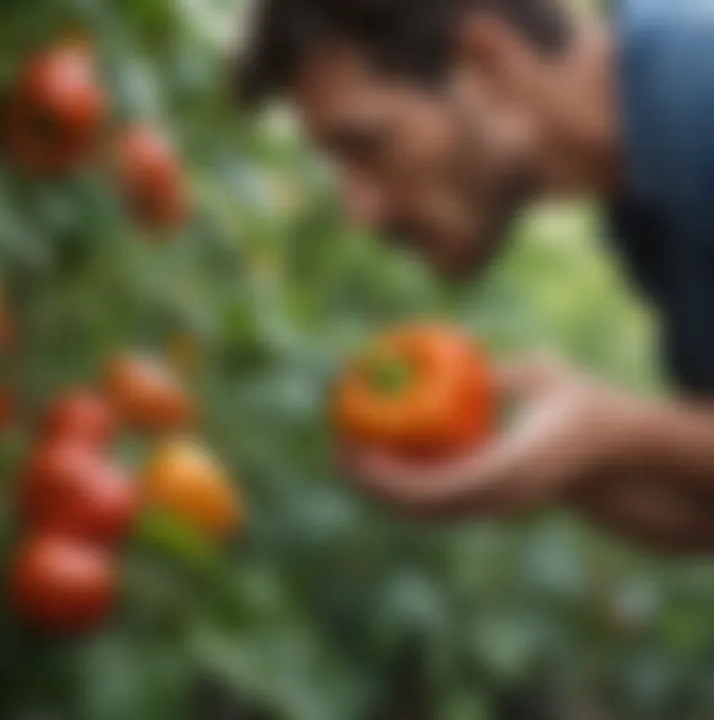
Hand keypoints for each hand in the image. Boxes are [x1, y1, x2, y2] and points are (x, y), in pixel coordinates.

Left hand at [343, 354, 634, 519]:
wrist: (618, 458)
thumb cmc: (588, 407)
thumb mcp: (549, 374)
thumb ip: (504, 370)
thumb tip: (461, 361)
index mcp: (514, 470)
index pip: (442, 489)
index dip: (393, 479)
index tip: (358, 452)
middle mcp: (500, 499)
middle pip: (423, 510)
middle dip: (375, 489)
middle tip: (339, 452)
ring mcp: (495, 507)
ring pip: (428, 511)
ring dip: (384, 490)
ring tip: (350, 455)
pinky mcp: (490, 504)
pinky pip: (439, 501)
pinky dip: (404, 485)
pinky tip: (383, 459)